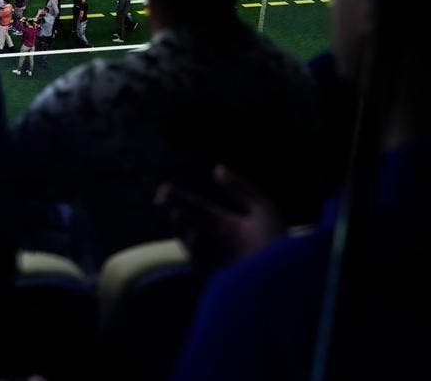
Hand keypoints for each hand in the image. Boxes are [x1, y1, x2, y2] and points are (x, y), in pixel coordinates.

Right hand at [158, 165, 285, 273]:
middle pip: (188, 219)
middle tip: (160, 196)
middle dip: (174, 207)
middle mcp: (216, 239)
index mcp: (227, 224)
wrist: (285, 275)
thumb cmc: (276, 241)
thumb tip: (217, 168)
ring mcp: (212, 256)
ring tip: (177, 213)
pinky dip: (193, 244)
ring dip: (180, 225)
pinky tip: (196, 232)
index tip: (163, 189)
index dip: (179, 197)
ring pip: (187, 237)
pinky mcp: (210, 272)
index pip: (197, 207)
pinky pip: (195, 257)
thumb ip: (240, 187)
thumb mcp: (263, 208)